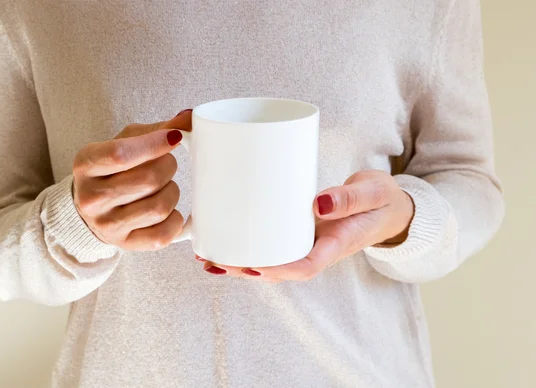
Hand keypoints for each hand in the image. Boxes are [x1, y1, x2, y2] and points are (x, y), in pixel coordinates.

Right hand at [73, 109, 191, 250]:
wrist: (90, 209)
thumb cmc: (114, 169)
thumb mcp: (124, 142)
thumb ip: (156, 130)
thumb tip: (188, 118)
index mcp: (86, 164)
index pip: (121, 154)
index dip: (155, 144)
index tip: (175, 138)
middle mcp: (91, 198)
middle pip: (148, 180)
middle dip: (168, 167)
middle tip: (167, 164)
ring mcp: (107, 225)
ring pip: (159, 208)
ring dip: (172, 193)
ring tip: (165, 187)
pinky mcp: (125, 244)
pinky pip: (163, 235)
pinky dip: (175, 220)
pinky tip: (168, 211)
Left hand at [196, 170, 413, 281]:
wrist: (389, 205)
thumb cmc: (383, 200)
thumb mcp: (374, 193)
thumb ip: (350, 198)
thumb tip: (318, 204)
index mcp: (337, 245)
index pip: (304, 266)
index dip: (276, 270)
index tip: (250, 267)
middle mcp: (318, 248)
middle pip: (277, 268)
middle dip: (244, 269)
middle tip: (213, 261)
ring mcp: (307, 241)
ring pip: (271, 258)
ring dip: (240, 260)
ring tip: (208, 254)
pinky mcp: (299, 229)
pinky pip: (273, 242)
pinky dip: (250, 243)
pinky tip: (226, 238)